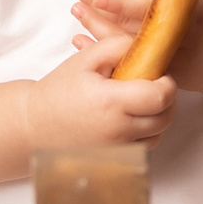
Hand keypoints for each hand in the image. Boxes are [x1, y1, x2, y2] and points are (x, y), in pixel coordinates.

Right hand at [21, 34, 178, 149]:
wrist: (35, 124)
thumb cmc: (58, 91)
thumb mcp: (84, 60)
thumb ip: (116, 46)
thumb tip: (144, 45)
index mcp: (111, 102)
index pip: (160, 96)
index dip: (167, 83)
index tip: (160, 75)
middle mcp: (117, 130)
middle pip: (165, 117)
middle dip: (165, 99)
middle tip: (152, 85)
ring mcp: (117, 149)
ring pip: (158, 134)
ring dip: (157, 117)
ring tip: (139, 102)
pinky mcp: (115, 159)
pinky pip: (144, 147)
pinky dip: (145, 133)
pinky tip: (130, 118)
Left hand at [68, 0, 202, 102]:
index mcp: (187, 16)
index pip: (148, 10)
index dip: (120, 5)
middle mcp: (174, 40)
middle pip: (128, 28)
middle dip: (97, 13)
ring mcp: (166, 61)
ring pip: (124, 48)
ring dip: (95, 30)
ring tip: (74, 10)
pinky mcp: (161, 75)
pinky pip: (126, 65)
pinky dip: (104, 53)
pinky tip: (81, 40)